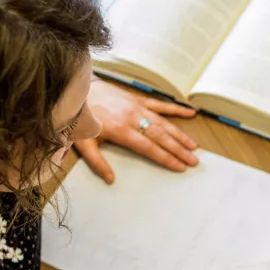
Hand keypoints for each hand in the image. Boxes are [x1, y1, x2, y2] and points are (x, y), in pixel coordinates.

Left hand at [76, 78, 198, 182]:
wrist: (75, 90)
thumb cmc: (79, 118)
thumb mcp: (83, 143)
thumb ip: (97, 162)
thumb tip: (110, 179)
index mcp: (121, 131)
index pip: (149, 148)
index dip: (166, 158)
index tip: (180, 167)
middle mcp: (133, 118)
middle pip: (161, 137)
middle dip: (179, 150)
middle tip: (193, 160)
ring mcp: (137, 107)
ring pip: (164, 123)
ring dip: (180, 135)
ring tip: (194, 146)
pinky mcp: (137, 99)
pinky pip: (160, 104)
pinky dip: (175, 109)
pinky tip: (190, 113)